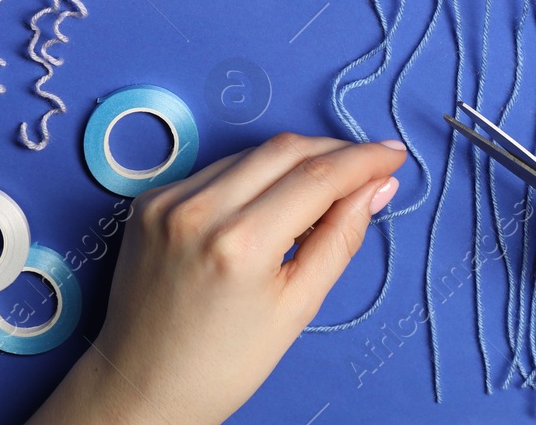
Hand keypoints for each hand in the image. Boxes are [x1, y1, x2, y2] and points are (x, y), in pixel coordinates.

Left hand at [28, 133, 406, 424]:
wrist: (142, 386)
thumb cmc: (224, 363)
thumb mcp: (298, 308)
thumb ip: (341, 238)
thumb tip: (377, 186)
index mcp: (241, 243)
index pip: (319, 176)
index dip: (364, 160)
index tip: (393, 154)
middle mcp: (200, 209)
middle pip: (286, 149)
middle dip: (335, 150)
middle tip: (368, 166)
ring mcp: (168, 200)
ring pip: (251, 154)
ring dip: (295, 160)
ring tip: (323, 190)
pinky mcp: (150, 199)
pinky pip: (217, 170)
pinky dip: (252, 176)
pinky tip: (269, 201)